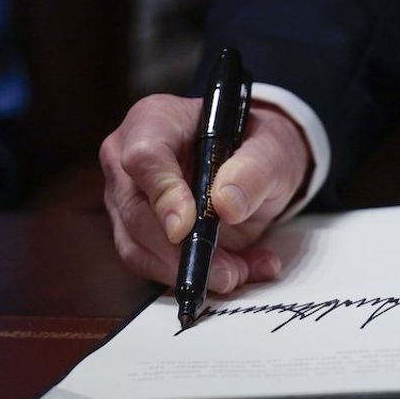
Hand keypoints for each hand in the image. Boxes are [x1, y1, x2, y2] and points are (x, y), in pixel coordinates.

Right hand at [99, 94, 309, 292]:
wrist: (258, 167)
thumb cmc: (258, 146)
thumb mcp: (272, 149)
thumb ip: (254, 171)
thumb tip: (226, 206)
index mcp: (155, 121)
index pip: (143, 157)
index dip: (163, 195)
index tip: (188, 227)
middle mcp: (127, 159)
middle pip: (135, 211)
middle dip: (179, 251)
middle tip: (227, 272)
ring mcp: (128, 198)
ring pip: (137, 247)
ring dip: (188, 271)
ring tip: (239, 274)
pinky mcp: (138, 233)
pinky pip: (154, 265)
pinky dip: (194, 277)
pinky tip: (236, 271)